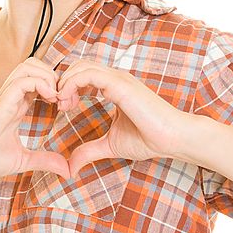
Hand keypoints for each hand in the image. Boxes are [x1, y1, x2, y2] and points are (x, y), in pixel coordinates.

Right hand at [0, 57, 69, 180]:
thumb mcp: (21, 160)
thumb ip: (44, 161)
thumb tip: (67, 170)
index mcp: (17, 106)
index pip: (39, 81)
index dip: (57, 86)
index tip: (67, 105)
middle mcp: (11, 97)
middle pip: (35, 65)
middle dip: (55, 76)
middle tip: (64, 98)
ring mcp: (5, 97)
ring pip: (29, 66)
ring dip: (48, 76)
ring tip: (56, 97)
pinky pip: (21, 81)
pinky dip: (39, 83)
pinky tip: (49, 98)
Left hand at [56, 59, 189, 177]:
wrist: (173, 139)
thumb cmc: (149, 139)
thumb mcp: (110, 145)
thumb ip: (89, 151)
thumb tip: (70, 167)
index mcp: (115, 87)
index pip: (84, 74)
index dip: (68, 86)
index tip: (62, 107)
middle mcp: (116, 78)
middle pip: (79, 65)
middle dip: (63, 82)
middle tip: (59, 105)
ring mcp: (119, 78)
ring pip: (81, 66)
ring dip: (65, 82)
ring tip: (62, 103)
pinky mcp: (120, 84)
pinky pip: (88, 74)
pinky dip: (71, 83)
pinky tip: (68, 101)